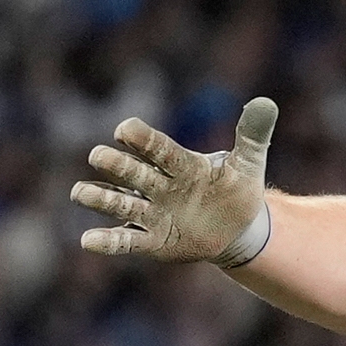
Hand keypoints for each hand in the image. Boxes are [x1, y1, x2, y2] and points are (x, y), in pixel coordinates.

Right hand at [74, 98, 279, 264]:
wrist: (238, 228)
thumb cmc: (237, 190)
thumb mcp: (249, 164)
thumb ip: (252, 135)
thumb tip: (265, 103)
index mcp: (181, 164)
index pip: (158, 148)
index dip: (142, 139)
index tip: (125, 130)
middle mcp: (160, 186)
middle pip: (133, 173)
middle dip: (117, 165)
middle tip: (98, 156)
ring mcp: (153, 213)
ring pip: (121, 204)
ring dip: (101, 198)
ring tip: (79, 193)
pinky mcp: (152, 241)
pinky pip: (126, 242)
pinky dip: (107, 242)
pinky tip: (87, 241)